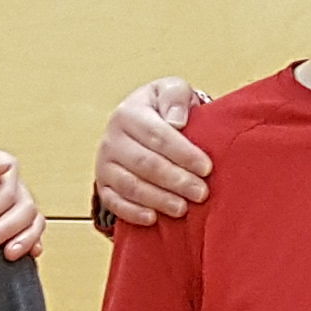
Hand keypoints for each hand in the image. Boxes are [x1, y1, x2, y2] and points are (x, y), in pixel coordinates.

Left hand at [0, 142, 45, 260]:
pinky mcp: (12, 224)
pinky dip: (33, 243)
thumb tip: (2, 166)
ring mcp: (13, 206)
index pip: (9, 189)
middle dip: (7, 228)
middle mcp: (11, 188)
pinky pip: (33, 233)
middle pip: (25, 208)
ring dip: (24, 239)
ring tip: (8, 255)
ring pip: (34, 221)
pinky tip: (27, 255)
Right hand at [92, 78, 213, 223]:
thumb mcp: (172, 91)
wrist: (140, 124)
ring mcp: (105, 164)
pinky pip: (114, 203)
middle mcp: (112, 139)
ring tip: (183, 208)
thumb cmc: (163, 110)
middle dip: (176, 180)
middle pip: (145, 164)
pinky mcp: (103, 185)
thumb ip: (176, 97)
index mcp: (128, 113)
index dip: (183, 153)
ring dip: (158, 199)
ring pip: (131, 186)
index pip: (157, 135)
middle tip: (201, 193)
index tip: (206, 168)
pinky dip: (133, 213)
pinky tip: (153, 218)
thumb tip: (176, 121)